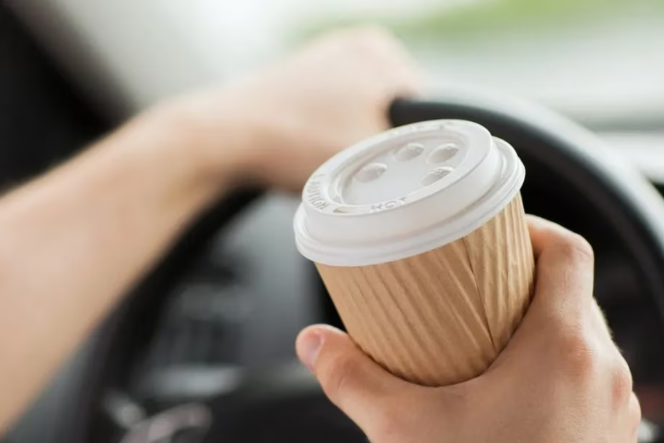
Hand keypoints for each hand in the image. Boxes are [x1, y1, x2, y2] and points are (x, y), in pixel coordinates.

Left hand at [162, 27, 421, 192]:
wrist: (221, 139)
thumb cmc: (292, 143)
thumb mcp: (373, 159)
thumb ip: (419, 159)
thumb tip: (442, 169)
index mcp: (383, 53)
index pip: (428, 116)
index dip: (414, 155)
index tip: (392, 176)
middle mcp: (355, 46)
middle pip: (394, 118)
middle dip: (380, 149)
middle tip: (355, 174)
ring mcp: (322, 60)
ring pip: (360, 121)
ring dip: (351, 147)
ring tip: (325, 163)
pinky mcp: (295, 81)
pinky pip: (330, 118)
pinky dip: (323, 139)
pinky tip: (306, 155)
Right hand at [295, 217, 639, 442]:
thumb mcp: (401, 430)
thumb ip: (352, 378)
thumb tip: (316, 344)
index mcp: (561, 349)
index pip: (569, 252)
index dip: (534, 229)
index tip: (499, 234)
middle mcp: (603, 373)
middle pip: (575, 295)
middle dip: (527, 283)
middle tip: (477, 289)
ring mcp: (617, 413)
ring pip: (586, 343)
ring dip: (545, 332)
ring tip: (491, 344)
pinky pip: (594, 387)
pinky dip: (561, 377)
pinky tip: (516, 402)